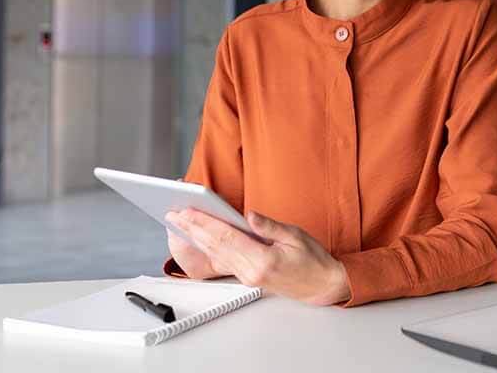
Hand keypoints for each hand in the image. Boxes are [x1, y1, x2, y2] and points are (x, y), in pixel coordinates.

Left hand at [164, 209, 351, 305]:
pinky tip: (199, 238)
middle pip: (216, 247)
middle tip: (174, 214)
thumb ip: (270, 226)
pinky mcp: (247, 277)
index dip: (206, 223)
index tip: (190, 211)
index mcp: (264, 260)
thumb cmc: (313, 260)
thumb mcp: (296, 236)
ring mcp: (247, 276)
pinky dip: (208, 247)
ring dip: (196, 238)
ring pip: (216, 254)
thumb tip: (250, 215)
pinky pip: (223, 260)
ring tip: (180, 224)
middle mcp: (251, 271)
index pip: (227, 238)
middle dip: (193, 229)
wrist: (321, 285)